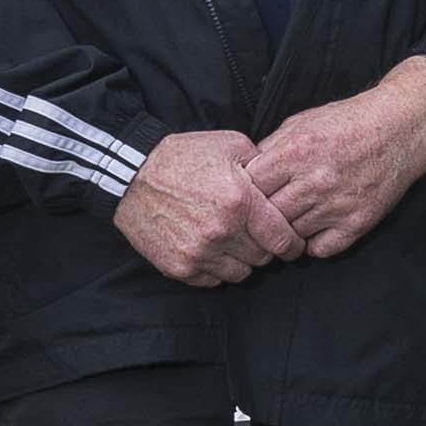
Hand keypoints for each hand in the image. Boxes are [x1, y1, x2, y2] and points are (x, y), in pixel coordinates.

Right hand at [115, 129, 304, 287]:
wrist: (132, 174)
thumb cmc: (184, 156)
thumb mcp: (231, 145)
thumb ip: (264, 165)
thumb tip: (284, 185)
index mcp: (241, 202)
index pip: (283, 240)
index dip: (292, 244)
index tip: (292, 242)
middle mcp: (222, 232)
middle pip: (263, 258)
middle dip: (265, 247)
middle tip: (256, 235)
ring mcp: (198, 252)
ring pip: (240, 273)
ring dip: (241, 260)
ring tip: (233, 241)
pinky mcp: (179, 267)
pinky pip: (212, 280)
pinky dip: (216, 268)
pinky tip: (211, 248)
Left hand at [240, 62, 425, 258]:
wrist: (401, 127)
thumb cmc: (349, 121)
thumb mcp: (302, 122)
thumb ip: (271, 147)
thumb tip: (244, 173)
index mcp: (296, 151)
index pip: (249, 187)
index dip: (243, 193)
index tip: (245, 195)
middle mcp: (315, 180)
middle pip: (267, 216)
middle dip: (260, 217)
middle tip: (260, 217)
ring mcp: (337, 205)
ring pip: (290, 236)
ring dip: (286, 232)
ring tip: (287, 222)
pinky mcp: (358, 222)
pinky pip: (320, 249)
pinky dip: (313, 244)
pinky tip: (313, 229)